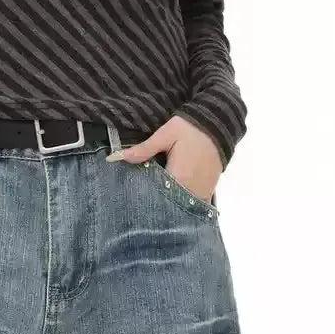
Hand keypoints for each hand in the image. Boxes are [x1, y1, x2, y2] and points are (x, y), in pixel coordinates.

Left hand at [108, 115, 222, 202]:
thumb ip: (143, 149)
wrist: (219, 124)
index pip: (156, 197)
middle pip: (168, 206)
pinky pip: (193, 207)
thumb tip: (115, 158)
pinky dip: (183, 206)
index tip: (134, 198)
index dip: (144, 199)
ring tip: (157, 202)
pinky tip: (173, 202)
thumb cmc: (191, 128)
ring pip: (180, 209)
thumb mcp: (166, 134)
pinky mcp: (208, 193)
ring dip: (169, 207)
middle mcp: (190, 191)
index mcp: (178, 178)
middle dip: (156, 205)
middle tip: (142, 204)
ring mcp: (201, 194)